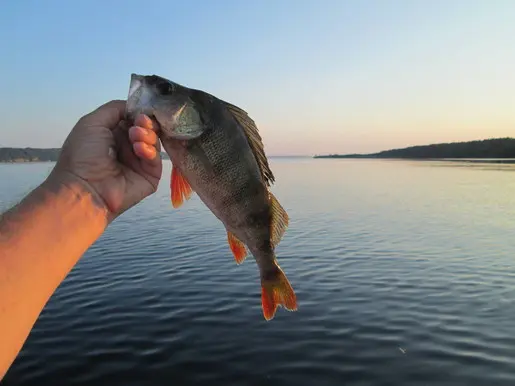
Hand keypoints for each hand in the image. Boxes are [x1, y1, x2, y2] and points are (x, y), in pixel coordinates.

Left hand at [50, 100, 161, 221]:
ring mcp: (140, 163)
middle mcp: (127, 148)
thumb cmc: (83, 154)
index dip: (139, 112)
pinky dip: (150, 151)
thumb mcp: (92, 122)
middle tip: (140, 123)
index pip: (134, 119)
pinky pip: (156, 160)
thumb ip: (115, 109)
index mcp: (113, 135)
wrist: (84, 188)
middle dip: (146, 122)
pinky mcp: (150, 177)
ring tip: (136, 136)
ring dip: (147, 135)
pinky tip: (139, 149)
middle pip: (147, 129)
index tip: (141, 110)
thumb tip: (135, 106)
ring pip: (154, 142)